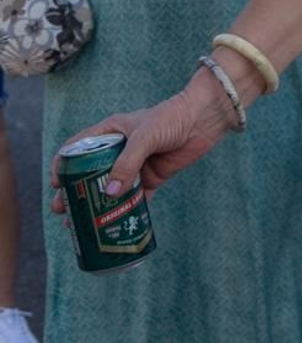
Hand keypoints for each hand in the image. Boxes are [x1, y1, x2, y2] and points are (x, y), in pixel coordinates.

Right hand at [48, 78, 233, 214]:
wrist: (205, 118)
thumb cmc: (172, 117)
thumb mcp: (145, 136)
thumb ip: (128, 163)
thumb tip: (109, 194)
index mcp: (110, 132)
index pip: (78, 148)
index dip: (63, 165)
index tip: (56, 184)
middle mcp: (119, 149)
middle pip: (90, 174)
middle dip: (75, 193)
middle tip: (62, 211)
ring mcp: (136, 165)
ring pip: (111, 189)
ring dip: (97, 206)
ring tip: (81, 224)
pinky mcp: (153, 176)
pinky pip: (136, 197)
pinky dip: (127, 210)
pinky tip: (115, 225)